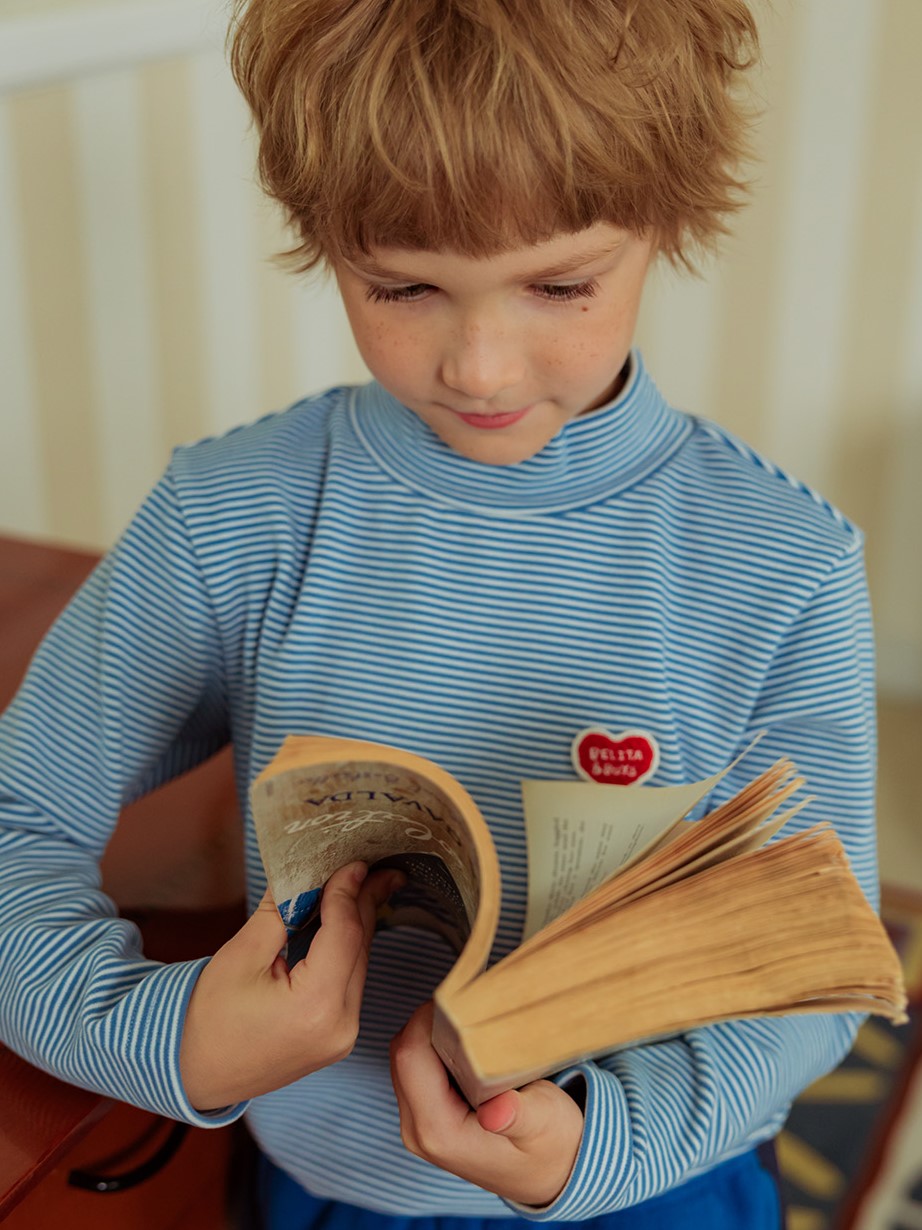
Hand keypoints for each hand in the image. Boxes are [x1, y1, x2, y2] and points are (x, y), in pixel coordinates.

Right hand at [180, 862, 399, 1109]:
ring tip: (361, 884)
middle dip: (362, 901)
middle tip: (373, 864)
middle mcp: (340, 1026)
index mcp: (315, 1007)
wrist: (193, 1074)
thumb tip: (307, 874)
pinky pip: (351, 982)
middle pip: (359, 948)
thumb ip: (281, 912)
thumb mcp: (241, 954)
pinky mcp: (339, 1038)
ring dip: (357, 924)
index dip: (348, 892)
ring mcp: (343, 1037)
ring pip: (359, 964)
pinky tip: (345, 922)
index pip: (345, 933)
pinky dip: (347, 950)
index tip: (353, 861)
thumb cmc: (208, 1017)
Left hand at [390, 1002, 583, 1205]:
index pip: (411, 1057)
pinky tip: (465, 1041)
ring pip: (405, 1057)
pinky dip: (434, 1046)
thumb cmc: (551, 1146)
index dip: (428, 1019)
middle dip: (429, 1021)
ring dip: (431, 1032)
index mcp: (440, 1132)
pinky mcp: (424, 1116)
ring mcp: (417, 1124)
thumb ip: (518, 1117)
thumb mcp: (544, 1125)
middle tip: (467, 1005)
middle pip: (403, 1054)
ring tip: (469, 1021)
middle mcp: (418, 1131)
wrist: (551, 1175)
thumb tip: (495, 1113)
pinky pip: (415, 1067)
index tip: (460, 999)